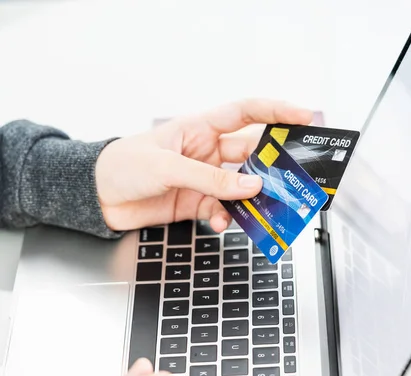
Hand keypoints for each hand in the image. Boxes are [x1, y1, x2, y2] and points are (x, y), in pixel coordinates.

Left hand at [95, 99, 311, 231]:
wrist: (99, 196)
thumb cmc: (123, 164)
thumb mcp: (167, 166)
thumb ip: (209, 178)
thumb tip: (250, 186)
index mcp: (199, 128)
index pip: (246, 112)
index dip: (277, 112)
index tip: (305, 118)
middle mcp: (206, 151)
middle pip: (250, 154)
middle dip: (272, 164)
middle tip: (294, 176)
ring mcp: (202, 179)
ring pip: (239, 187)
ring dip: (250, 198)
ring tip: (262, 209)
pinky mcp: (195, 203)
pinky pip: (221, 209)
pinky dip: (225, 217)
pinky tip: (221, 222)